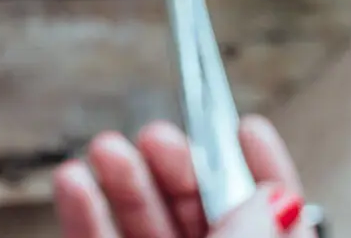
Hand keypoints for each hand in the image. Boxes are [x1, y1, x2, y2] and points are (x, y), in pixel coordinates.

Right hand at [53, 115, 313, 236]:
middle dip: (179, 167)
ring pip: (147, 225)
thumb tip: (271, 197)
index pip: (276, 217)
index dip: (263, 170)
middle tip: (157, 135)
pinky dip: (83, 213)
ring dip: (125, 182)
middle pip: (203, 211)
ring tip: (106, 149)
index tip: (247, 126)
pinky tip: (74, 184)